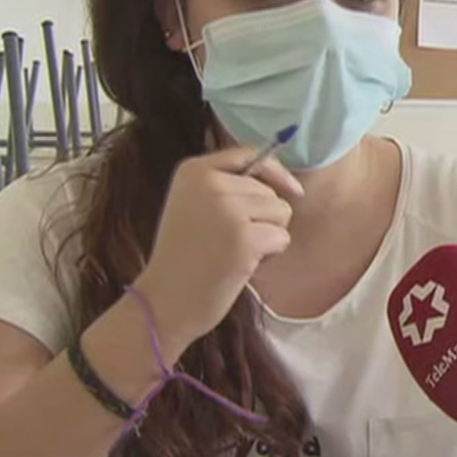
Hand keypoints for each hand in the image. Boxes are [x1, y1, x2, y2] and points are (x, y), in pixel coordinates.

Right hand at [134, 147, 302, 350]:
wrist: (163, 301)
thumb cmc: (184, 258)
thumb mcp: (194, 206)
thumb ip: (227, 187)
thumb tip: (284, 182)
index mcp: (193, 170)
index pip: (249, 155)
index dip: (276, 172)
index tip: (293, 188)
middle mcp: (210, 183)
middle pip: (269, 190)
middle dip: (263, 217)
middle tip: (231, 241)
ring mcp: (227, 210)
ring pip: (281, 211)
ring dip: (269, 235)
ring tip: (236, 251)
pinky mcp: (244, 238)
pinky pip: (281, 237)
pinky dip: (270, 254)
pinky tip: (242, 265)